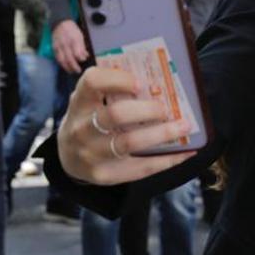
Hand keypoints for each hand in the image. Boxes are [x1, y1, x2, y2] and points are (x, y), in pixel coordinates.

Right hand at [52, 19, 88, 73]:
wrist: (60, 23)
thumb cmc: (73, 30)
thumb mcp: (81, 36)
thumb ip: (82, 47)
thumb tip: (85, 56)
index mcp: (74, 40)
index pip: (77, 53)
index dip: (81, 59)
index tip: (84, 61)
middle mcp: (65, 44)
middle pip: (69, 59)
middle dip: (74, 67)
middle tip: (79, 71)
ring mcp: (59, 47)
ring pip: (62, 60)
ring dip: (67, 68)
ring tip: (72, 72)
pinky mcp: (54, 48)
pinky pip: (57, 58)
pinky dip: (62, 64)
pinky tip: (65, 67)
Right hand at [56, 66, 196, 185]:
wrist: (69, 158)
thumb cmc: (90, 120)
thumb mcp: (91, 102)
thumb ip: (113, 90)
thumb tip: (160, 82)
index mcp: (80, 102)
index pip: (92, 82)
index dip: (117, 79)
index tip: (140, 82)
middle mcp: (81, 128)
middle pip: (116, 114)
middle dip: (146, 110)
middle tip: (166, 108)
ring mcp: (91, 154)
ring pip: (129, 142)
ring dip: (161, 134)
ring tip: (184, 126)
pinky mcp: (103, 175)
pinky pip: (139, 168)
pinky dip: (166, 160)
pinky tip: (185, 152)